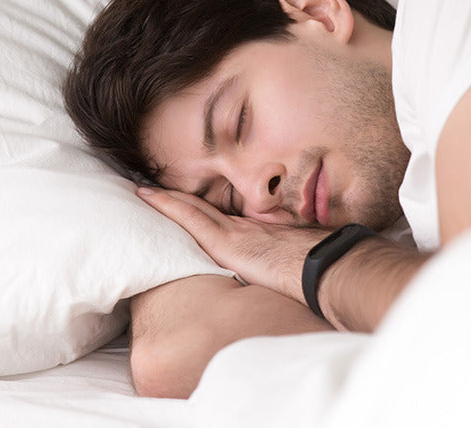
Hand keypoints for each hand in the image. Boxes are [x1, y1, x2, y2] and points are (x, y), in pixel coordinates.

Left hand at [136, 186, 328, 303]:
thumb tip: (283, 281)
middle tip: (153, 189)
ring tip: (142, 190)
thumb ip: (284, 269)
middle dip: (180, 200)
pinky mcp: (227, 242)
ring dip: (166, 199)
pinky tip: (147, 196)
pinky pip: (190, 217)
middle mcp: (244, 229)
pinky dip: (168, 205)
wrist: (328, 268)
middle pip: (204, 210)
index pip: (222, 220)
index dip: (202, 209)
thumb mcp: (298, 268)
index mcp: (259, 236)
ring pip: (192, 209)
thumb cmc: (320, 273)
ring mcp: (235, 233)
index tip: (184, 203)